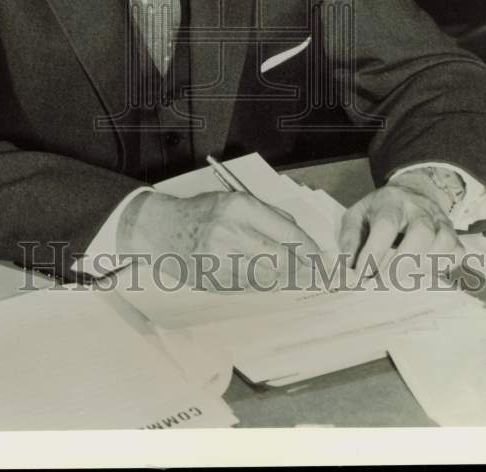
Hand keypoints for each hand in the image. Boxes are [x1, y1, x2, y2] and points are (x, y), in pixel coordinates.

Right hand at [116, 190, 320, 290]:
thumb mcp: (235, 199)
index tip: (323, 259)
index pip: (287, 233)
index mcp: (239, 207)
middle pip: (282, 259)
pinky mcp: (214, 279)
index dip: (310, 250)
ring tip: (290, 275)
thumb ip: (268, 215)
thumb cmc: (203, 212)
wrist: (162, 229)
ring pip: (268, 276)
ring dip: (283, 278)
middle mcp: (230, 232)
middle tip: (315, 273)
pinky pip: (250, 286)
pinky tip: (261, 277)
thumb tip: (302, 238)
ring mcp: (220, 259)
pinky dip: (262, 283)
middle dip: (302, 268)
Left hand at [340, 176, 462, 278]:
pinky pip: (456, 253)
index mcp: (391, 202)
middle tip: (383, 283)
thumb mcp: (357, 215)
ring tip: (402, 278)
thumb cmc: (379, 210)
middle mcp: (419, 209)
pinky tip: (423, 272)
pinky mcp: (453, 234)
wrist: (412, 191)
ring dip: (422, 266)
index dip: (374, 253)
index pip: (385, 226)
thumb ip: (350, 239)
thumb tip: (347, 268)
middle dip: (402, 263)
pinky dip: (442, 266)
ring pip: (443, 243)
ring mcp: (440, 221)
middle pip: (421, 233)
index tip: (361, 276)